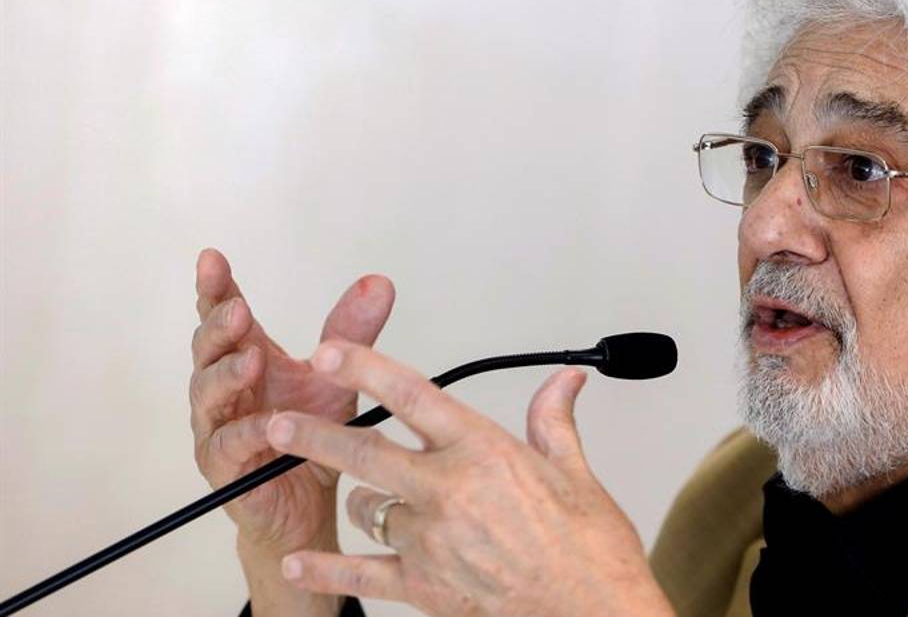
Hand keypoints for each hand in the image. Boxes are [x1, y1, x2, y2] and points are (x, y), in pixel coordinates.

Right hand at [189, 248, 394, 556]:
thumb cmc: (315, 433)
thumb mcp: (338, 375)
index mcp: (249, 356)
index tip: (212, 257)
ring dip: (226, 374)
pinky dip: (246, 432)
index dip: (217, 287)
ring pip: (207, 393)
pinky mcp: (225, 466)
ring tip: (250, 359)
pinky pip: (228, 445)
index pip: (225, 315)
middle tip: (236, 309)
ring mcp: (219, 425)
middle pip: (208, 347)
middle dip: (218, 325)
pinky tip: (265, 423)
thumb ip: (352, 330)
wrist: (312, 502)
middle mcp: (226, 387)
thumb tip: (380, 283)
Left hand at [260, 341, 675, 616]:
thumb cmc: (588, 546)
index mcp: (483, 451)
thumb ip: (554, 419)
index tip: (329, 351)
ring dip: (354, 498)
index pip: (411, 395)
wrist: (593, 609)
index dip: (363, 368)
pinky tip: (298, 562)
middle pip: (364, 452)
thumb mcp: (575, 471)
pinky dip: (326, 569)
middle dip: (313, 435)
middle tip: (280, 422)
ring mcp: (430, 541)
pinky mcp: (424, 587)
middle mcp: (447, 491)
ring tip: (353, 496)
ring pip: (365, 508)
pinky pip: (360, 574)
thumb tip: (566, 380)